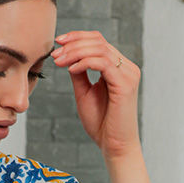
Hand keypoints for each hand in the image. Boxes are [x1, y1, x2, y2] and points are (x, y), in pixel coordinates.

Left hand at [51, 30, 141, 160]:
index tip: (58, 43)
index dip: (77, 37)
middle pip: (98, 41)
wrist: (113, 146)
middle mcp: (126, 68)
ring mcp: (128, 74)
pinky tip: (71, 69)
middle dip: (73, 44)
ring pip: (100, 49)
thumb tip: (67, 55)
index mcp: (118, 68)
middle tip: (55, 54)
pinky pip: (103, 63)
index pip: (98, 41)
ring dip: (75, 52)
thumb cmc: (100, 123)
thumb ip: (79, 73)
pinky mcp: (126, 83)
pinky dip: (84, 62)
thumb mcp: (84, 93)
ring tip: (60, 61)